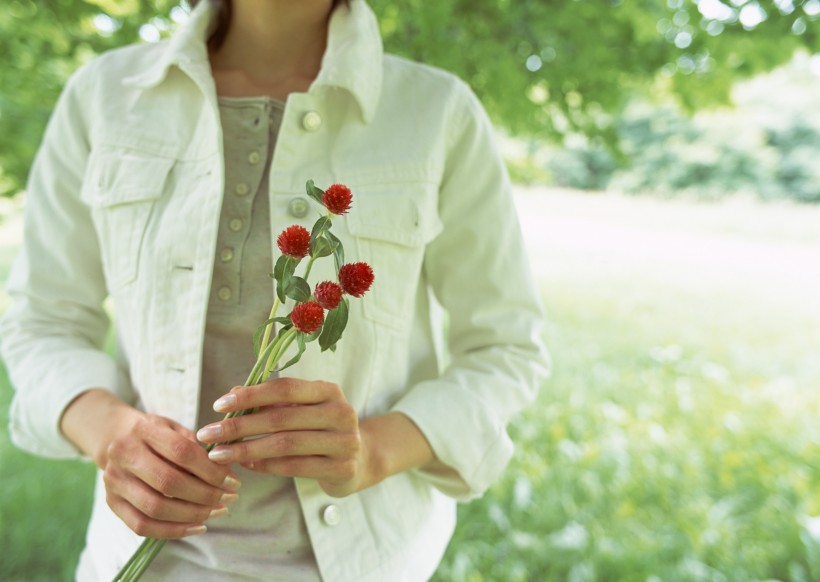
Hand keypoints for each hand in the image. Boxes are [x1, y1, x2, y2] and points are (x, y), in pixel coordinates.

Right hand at [101, 409, 240, 538]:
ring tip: (217, 511)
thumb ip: (198, 448)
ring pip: (156, 507)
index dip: (211, 470)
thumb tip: (228, 472)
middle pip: (168, 482)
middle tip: (229, 498)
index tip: (233, 481)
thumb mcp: (175, 428)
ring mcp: (114, 481)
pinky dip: (173, 531)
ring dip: (192, 514)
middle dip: (205, 494)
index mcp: (144, 430)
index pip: (182, 452)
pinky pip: (142, 526)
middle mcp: (124, 454)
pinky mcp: (112, 503)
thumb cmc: (155, 434)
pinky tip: (197, 526)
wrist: (114, 436)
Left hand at [196, 379, 374, 496]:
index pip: (285, 388)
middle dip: (239, 426)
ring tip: (220, 454)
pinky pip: (295, 467)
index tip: (219, 405)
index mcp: (329, 391)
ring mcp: (345, 442)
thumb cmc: (321, 430)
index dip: (251, 395)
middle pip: (281, 418)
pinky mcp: (342, 468)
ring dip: (247, 449)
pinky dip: (266, 466)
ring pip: (285, 444)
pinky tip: (247, 465)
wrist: (360, 460)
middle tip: (208, 434)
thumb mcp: (302, 410)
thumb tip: (232, 393)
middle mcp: (340, 413)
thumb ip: (271, 402)